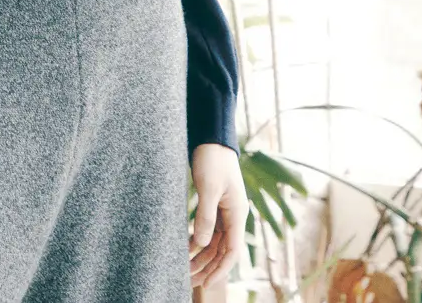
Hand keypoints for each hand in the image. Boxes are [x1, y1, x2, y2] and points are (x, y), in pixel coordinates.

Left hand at [188, 143, 248, 291]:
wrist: (211, 136)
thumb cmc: (212, 158)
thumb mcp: (208, 187)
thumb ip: (206, 216)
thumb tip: (202, 244)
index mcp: (237, 213)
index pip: (232, 251)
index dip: (220, 270)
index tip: (205, 283)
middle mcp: (233, 215)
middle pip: (222, 250)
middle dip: (207, 266)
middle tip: (188, 279)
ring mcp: (224, 210)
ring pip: (214, 242)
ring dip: (201, 256)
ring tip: (184, 268)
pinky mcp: (214, 204)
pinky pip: (208, 230)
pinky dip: (198, 240)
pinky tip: (186, 248)